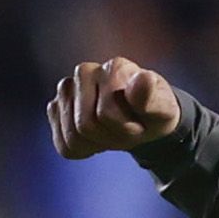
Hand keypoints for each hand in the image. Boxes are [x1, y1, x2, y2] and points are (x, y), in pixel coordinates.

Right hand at [45, 57, 181, 159]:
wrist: (141, 117)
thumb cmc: (151, 112)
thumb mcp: (162, 110)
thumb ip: (152, 98)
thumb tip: (143, 79)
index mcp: (114, 67)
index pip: (106, 115)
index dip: (126, 130)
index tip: (140, 124)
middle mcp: (85, 71)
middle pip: (84, 126)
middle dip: (109, 137)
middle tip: (125, 130)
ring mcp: (67, 89)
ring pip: (72, 137)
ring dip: (96, 144)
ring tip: (110, 131)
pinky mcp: (56, 108)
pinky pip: (63, 145)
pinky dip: (81, 149)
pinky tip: (95, 137)